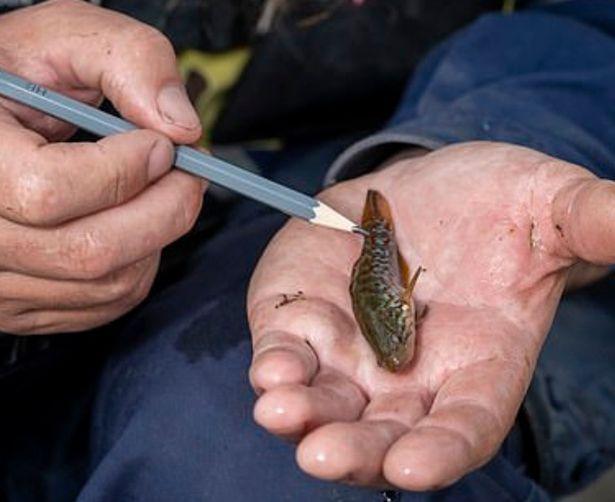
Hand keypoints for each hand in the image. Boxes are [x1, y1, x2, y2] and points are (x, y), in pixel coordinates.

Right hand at [0, 0, 203, 333]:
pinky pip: (104, 303)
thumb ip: (130, 62)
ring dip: (156, 237)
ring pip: (106, 283)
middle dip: (165, 210)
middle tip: (188, 174)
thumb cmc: (23, 76)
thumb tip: (182, 127)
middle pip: (89, 251)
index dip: (125, 170)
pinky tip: (135, 224)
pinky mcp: (24, 303)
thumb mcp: (66, 40)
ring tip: (158, 193)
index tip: (162, 145)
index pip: (51, 191)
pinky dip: (140, 264)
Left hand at [248, 142, 612, 489]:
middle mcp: (411, 373)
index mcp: (478, 361)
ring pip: (327, 401)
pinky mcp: (309, 316)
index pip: (465, 424)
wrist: (428, 189)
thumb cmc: (495, 203)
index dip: (444, 450)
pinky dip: (277, 362)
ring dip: (302, 413)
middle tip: (325, 456)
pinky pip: (290, 350)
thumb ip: (590, 222)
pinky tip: (269, 369)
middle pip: (383, 431)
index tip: (418, 469)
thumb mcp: (547, 206)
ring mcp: (354, 349)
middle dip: (356, 448)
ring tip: (280, 411)